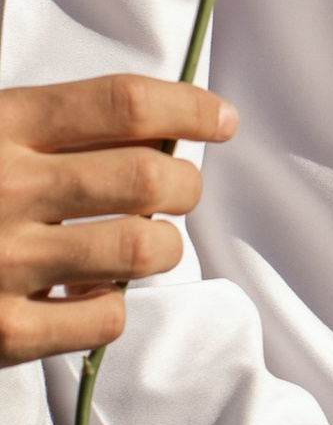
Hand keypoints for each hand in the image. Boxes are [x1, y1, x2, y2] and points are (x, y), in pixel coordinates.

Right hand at [0, 76, 234, 363]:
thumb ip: (44, 126)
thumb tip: (155, 125)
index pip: (120, 103)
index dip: (187, 106)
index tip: (219, 119)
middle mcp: (4, 190)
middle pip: (148, 176)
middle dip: (184, 181)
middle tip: (178, 187)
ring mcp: (2, 265)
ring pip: (143, 249)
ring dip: (162, 244)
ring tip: (142, 241)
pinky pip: (105, 321)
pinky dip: (114, 307)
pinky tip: (92, 294)